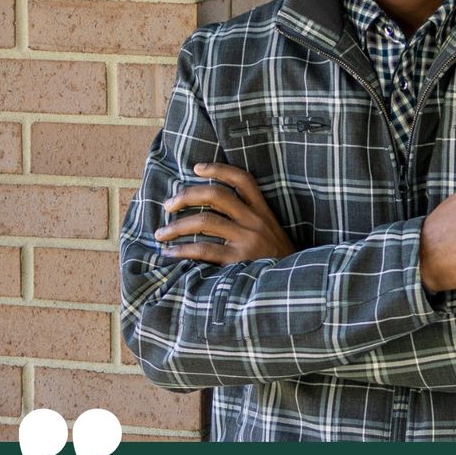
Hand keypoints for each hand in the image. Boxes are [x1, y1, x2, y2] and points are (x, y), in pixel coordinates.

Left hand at [154, 163, 295, 264]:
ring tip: (161, 233)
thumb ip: (250, 219)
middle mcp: (255, 221)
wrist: (295, 286)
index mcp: (263, 211)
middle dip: (187, 196)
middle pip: (216, 195)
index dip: (218, 169)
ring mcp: (248, 240)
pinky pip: (203, 250)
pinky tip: (170, 253)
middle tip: (168, 204)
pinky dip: (182, 250)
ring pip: (205, 222)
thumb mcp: (271, 232)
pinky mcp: (239, 261)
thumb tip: (211, 211)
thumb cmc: (277, 259)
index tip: (196, 168)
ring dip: (176, 226)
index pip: (242, 179)